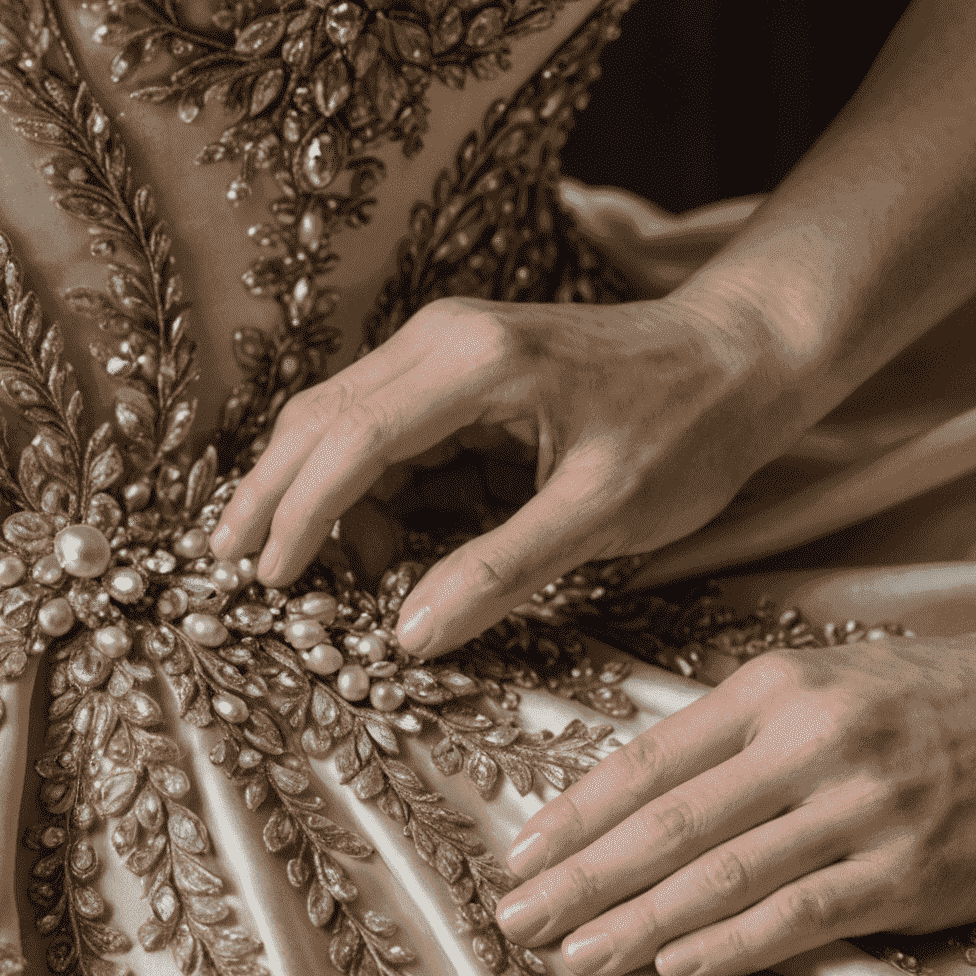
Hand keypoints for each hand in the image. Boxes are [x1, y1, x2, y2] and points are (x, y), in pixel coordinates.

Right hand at [210, 289, 791, 656]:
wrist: (738, 357)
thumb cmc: (686, 429)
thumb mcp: (604, 512)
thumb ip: (504, 570)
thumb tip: (409, 636)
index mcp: (476, 363)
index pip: (350, 437)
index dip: (299, 514)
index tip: (265, 580)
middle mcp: (445, 338)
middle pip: (322, 418)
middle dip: (275, 497)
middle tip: (237, 572)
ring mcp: (450, 347)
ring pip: (344, 422)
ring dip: (319, 497)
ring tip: (318, 577)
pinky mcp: (463, 369)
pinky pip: (388, 428)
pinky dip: (365, 487)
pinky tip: (371, 544)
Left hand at [494, 626, 975, 975]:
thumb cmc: (923, 697)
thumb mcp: (817, 681)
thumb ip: (731, 734)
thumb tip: (629, 796)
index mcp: (772, 690)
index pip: (651, 759)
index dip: (577, 813)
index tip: (518, 855)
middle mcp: (809, 741)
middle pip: (670, 821)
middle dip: (582, 877)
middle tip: (514, 920)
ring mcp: (861, 807)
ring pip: (725, 873)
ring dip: (639, 920)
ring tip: (575, 954)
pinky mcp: (911, 869)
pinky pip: (803, 912)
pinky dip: (732, 943)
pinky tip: (677, 968)